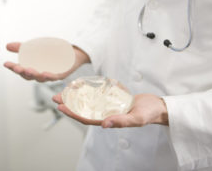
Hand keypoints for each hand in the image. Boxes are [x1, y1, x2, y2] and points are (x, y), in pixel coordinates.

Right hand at [4, 42, 89, 81]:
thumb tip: (7, 46)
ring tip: (29, 70)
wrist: (72, 52)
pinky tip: (45, 73)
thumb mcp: (36, 48)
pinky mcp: (62, 73)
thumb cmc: (53, 52)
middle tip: (17, 68)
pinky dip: (50, 75)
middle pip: (30, 76)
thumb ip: (22, 48)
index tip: (6, 64)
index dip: (13, 68)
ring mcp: (51, 74)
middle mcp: (41, 73)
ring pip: (41, 77)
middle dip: (23, 72)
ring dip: (35, 74)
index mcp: (34, 68)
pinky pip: (55, 76)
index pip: (21, 70)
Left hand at [52, 93, 168, 127]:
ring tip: (64, 91)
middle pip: (84, 109)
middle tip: (55, 97)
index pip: (86, 118)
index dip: (73, 113)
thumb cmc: (149, 114)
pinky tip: (82, 86)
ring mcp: (109, 105)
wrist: (156, 106)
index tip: (61, 106)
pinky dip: (89, 91)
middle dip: (69, 104)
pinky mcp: (113, 98)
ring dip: (77, 97)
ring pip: (89, 102)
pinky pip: (98, 95)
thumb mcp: (137, 118)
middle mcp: (107, 113)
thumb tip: (104, 124)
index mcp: (110, 120)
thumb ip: (121, 121)